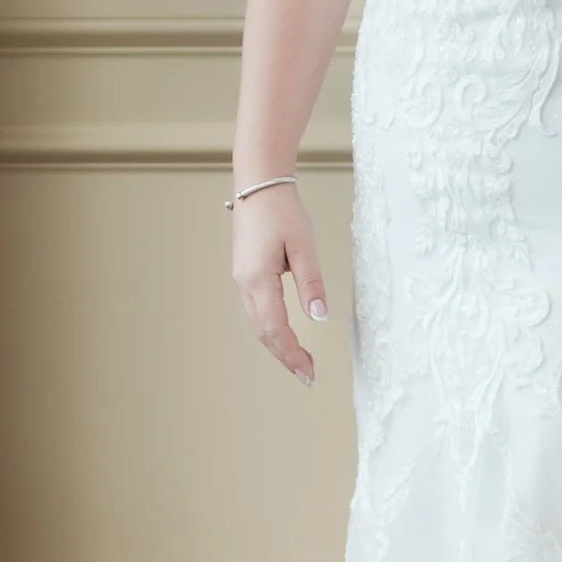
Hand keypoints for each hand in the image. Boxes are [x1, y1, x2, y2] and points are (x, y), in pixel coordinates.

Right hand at [233, 188, 331, 382]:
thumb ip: (311, 283)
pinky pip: (256, 311)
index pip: (277, 328)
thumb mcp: (304, 246)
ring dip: (277, 345)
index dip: (293, 353)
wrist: (258, 185)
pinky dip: (271, 329)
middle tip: (307, 376)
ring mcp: (241, 280)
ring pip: (258, 324)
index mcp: (257, 279)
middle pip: (264, 332)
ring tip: (299, 362)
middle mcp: (244, 284)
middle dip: (285, 356)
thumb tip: (320, 317)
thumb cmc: (282, 211)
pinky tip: (284, 335)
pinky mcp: (245, 274)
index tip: (310, 372)